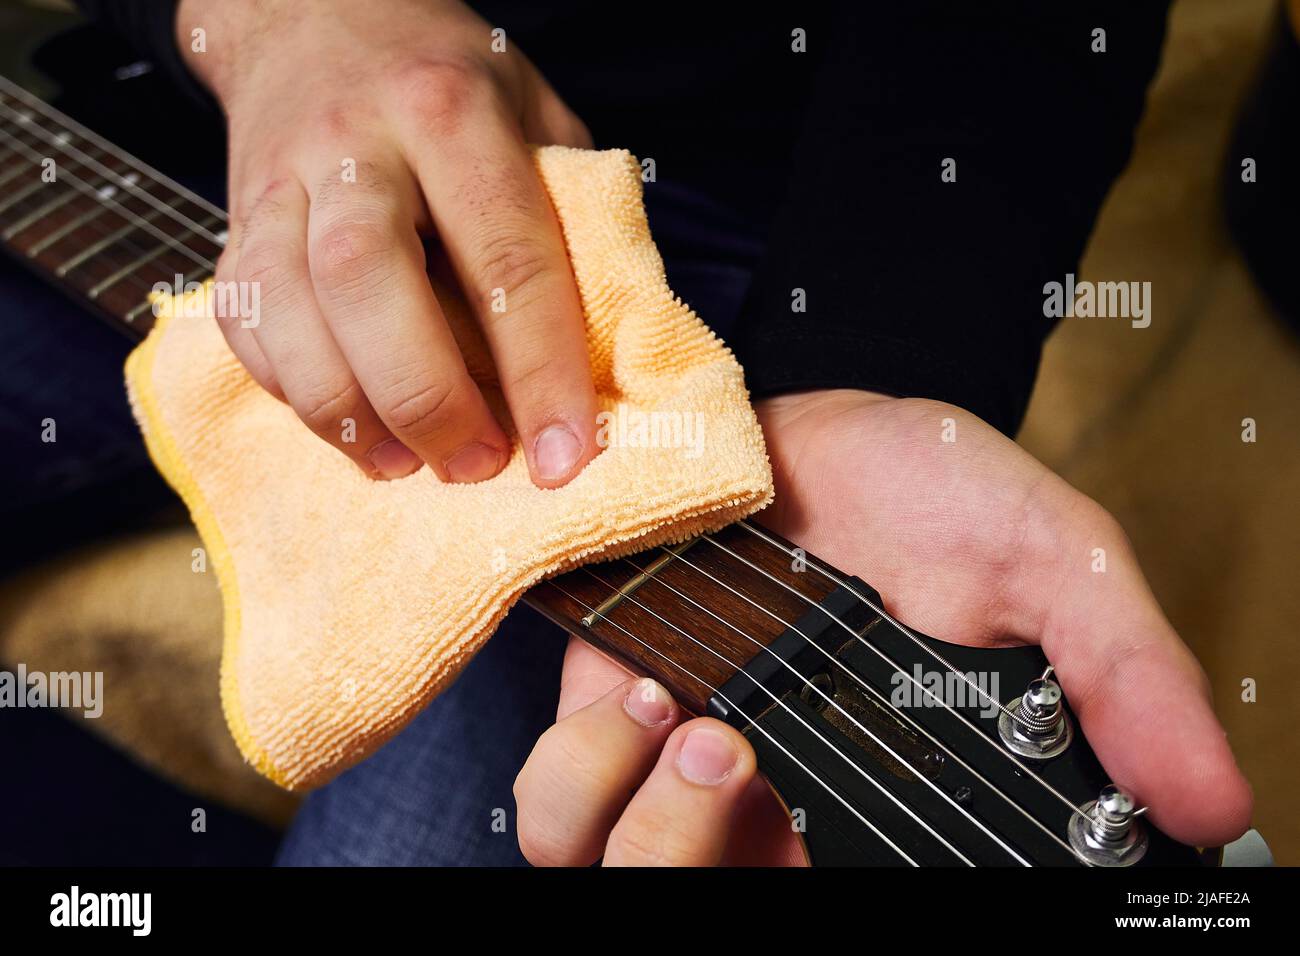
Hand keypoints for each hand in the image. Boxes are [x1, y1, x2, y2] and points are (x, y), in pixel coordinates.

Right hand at [179, 0, 597, 484]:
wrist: (315, 14)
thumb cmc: (447, 82)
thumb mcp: (535, 116)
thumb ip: (568, 215)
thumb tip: (603, 351)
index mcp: (451, 113)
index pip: (505, 255)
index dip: (539, 370)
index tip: (566, 455)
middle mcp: (354, 144)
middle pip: (368, 280)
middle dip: (426, 397)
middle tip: (476, 464)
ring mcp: (279, 183)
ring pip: (286, 308)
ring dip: (348, 411)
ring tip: (406, 464)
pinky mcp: (233, 223)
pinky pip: (244, 322)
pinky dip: (295, 391)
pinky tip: (349, 423)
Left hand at [513, 388, 1252, 864]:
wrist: (809, 422)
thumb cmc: (930, 490)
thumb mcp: (1053, 568)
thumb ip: (1123, 677)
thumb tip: (1215, 805)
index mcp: (890, 794)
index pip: (879, 891)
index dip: (865, 890)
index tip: (859, 852)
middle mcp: (784, 801)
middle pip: (722, 895)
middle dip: (714, 856)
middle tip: (749, 761)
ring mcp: (686, 764)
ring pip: (622, 873)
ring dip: (645, 825)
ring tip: (690, 721)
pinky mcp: (608, 711)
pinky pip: (559, 803)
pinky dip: (581, 767)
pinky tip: (636, 691)